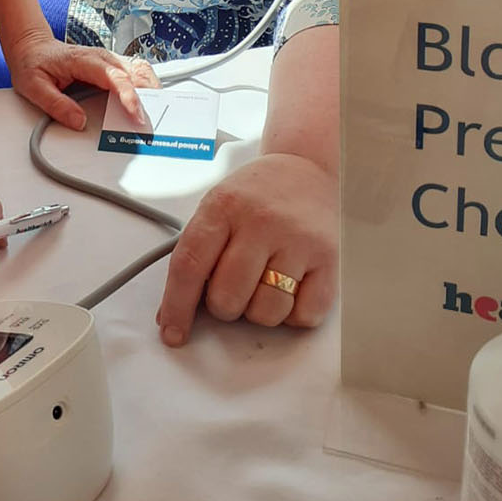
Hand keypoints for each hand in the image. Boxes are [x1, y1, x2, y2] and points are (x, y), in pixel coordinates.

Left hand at [2, 29, 159, 131]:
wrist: (32, 47)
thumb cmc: (33, 64)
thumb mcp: (33, 87)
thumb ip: (56, 104)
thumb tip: (79, 121)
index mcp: (84, 60)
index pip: (114, 77)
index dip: (128, 96)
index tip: (135, 115)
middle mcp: (102, 58)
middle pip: (136, 71)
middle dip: (149, 95)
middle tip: (153, 121)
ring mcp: (110, 61)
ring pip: (141, 70)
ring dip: (152, 91)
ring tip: (157, 115)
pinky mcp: (113, 67)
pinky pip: (137, 74)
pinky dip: (148, 89)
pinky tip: (150, 105)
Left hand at [155, 153, 337, 345]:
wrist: (308, 168)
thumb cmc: (257, 195)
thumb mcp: (218, 205)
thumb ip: (198, 250)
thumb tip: (176, 310)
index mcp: (223, 206)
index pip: (189, 265)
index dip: (177, 306)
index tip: (173, 332)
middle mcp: (260, 221)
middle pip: (227, 298)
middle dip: (224, 306)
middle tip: (233, 287)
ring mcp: (297, 240)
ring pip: (265, 313)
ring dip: (259, 311)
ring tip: (263, 283)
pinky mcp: (328, 259)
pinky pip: (303, 316)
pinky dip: (293, 313)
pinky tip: (291, 287)